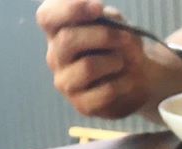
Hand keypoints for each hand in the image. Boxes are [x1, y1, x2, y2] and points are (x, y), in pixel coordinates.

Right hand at [36, 0, 150, 117]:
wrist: (135, 81)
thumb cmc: (119, 47)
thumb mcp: (116, 25)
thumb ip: (107, 19)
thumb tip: (102, 18)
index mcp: (58, 31)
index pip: (46, 16)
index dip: (69, 9)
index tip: (98, 8)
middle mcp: (56, 57)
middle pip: (67, 40)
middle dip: (102, 35)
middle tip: (125, 37)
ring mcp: (66, 83)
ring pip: (87, 67)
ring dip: (114, 61)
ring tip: (122, 62)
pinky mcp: (82, 105)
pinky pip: (105, 91)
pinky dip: (123, 83)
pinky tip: (127, 82)